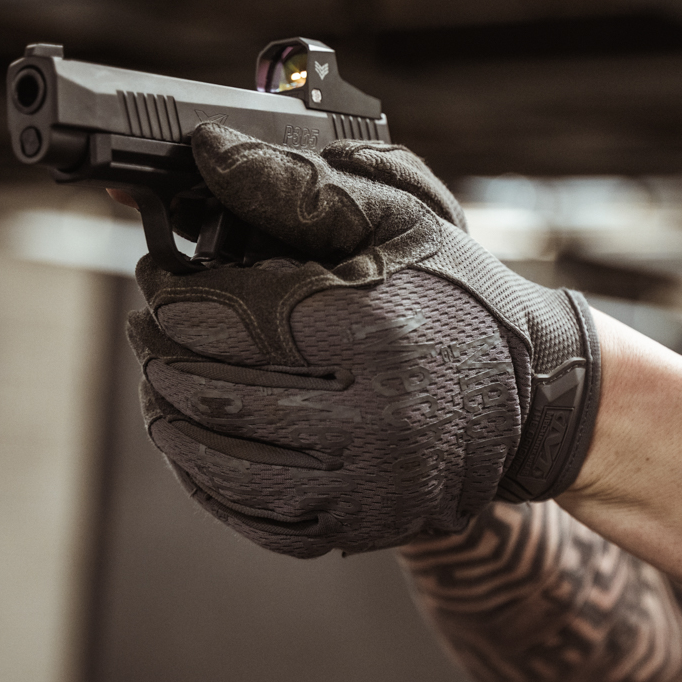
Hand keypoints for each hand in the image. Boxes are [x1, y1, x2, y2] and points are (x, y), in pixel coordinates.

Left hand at [127, 123, 599, 557]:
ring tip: (163, 381)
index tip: (160, 279)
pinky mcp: (357, 529)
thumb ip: (301, 188)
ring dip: (168, 416)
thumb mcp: (399, 223)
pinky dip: (204, 476)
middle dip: (160, 353)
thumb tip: (212, 152)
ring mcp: (366, 487)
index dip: (174, 296)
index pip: (230, 318)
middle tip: (150, 327)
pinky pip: (249, 512)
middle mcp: (375, 421)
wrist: (531, 399)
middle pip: (211, 389)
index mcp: (379, 333)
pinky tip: (199, 436)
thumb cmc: (459, 301)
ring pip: (217, 459)